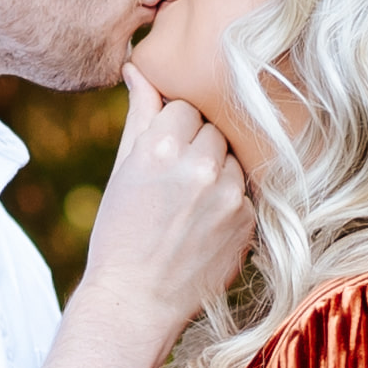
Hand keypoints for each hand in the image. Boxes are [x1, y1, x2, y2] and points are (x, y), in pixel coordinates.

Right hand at [70, 67, 252, 324]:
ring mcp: (228, 196)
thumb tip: (138, 66)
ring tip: (188, 206)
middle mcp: (199, 167)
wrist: (136, 301)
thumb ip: (139, 114)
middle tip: (174, 184)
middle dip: (198, 147)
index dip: (173, 131)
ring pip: (233, 158)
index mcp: (161, 148)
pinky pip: (245, 192)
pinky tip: (203, 226)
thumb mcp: (122, 169)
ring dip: (217, 172)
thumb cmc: (120, 233)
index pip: (186, 107)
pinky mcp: (248, 222)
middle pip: (214, 129)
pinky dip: (229, 202)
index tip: (161, 157)